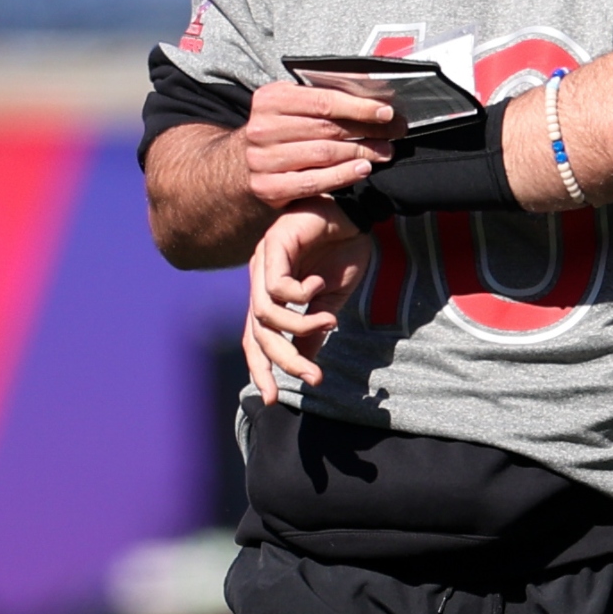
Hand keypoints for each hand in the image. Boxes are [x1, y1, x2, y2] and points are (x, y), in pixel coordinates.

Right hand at [239, 82, 397, 211]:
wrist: (242, 164)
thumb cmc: (279, 130)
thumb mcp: (291, 105)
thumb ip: (322, 95)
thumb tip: (368, 86)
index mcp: (269, 99)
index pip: (323, 101)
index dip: (358, 106)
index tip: (385, 112)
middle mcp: (262, 128)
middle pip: (327, 128)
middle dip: (366, 130)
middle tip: (392, 134)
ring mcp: (262, 160)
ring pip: (323, 154)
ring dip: (360, 153)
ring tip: (382, 152)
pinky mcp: (267, 187)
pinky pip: (314, 182)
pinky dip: (343, 175)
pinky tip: (362, 169)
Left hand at [242, 201, 371, 404]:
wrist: (357, 214)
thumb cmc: (342, 252)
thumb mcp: (329, 302)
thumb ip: (312, 332)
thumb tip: (305, 365)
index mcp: (270, 296)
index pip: (255, 340)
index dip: (261, 369)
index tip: (273, 399)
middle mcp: (261, 281)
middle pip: (258, 332)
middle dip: (283, 360)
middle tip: (313, 376)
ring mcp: (263, 262)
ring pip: (266, 313)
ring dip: (300, 327)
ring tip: (329, 322)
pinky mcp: (273, 244)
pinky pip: (278, 286)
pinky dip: (301, 294)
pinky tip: (320, 285)